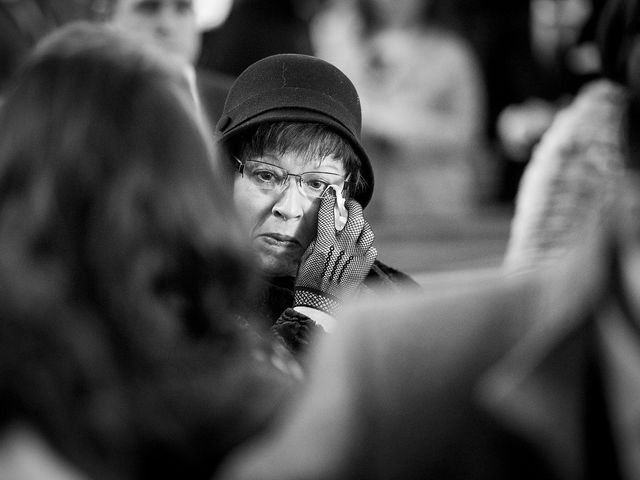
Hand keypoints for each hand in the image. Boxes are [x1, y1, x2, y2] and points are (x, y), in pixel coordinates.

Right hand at [294, 189, 376, 315]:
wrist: (321, 305)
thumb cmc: (308, 283)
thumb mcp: (306, 258)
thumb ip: (318, 241)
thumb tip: (326, 230)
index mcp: (326, 242)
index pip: (328, 212)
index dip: (329, 199)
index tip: (331, 193)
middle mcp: (344, 246)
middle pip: (356, 217)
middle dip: (353, 206)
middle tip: (350, 205)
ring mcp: (357, 256)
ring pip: (367, 231)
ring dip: (362, 226)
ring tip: (357, 226)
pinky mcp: (365, 266)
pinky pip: (372, 249)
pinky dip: (367, 246)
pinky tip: (360, 247)